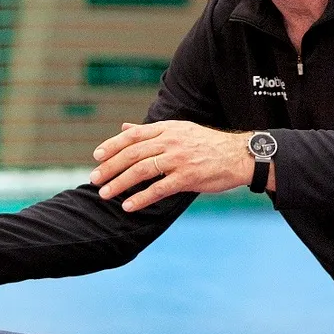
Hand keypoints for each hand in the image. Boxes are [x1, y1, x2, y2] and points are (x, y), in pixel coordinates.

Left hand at [90, 121, 253, 211]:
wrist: (239, 155)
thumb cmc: (208, 144)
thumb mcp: (179, 130)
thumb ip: (151, 131)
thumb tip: (124, 127)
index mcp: (167, 129)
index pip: (133, 136)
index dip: (112, 145)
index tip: (96, 156)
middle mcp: (170, 142)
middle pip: (132, 154)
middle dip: (110, 167)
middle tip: (94, 179)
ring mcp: (178, 159)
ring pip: (141, 171)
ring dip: (120, 183)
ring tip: (105, 194)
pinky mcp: (187, 178)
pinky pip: (159, 189)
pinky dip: (141, 198)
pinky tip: (128, 206)